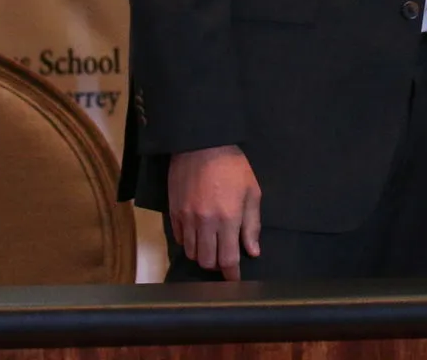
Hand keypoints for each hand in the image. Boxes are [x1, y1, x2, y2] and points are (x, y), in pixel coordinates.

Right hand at [167, 144, 261, 279]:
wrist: (202, 145)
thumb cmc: (234, 166)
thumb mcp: (252, 192)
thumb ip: (252, 224)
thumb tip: (252, 251)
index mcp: (229, 218)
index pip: (228, 259)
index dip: (231, 274)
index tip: (234, 281)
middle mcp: (206, 223)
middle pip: (207, 261)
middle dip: (217, 266)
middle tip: (224, 260)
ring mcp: (187, 219)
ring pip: (192, 253)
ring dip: (203, 255)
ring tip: (212, 247)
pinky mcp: (174, 212)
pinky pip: (180, 239)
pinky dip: (189, 243)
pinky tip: (198, 235)